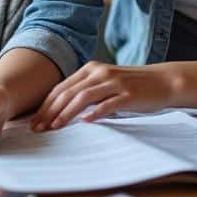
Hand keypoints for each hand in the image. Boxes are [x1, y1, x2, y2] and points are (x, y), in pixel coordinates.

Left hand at [29, 62, 175, 130]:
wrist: (163, 81)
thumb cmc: (131, 86)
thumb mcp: (105, 83)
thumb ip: (86, 92)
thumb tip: (60, 111)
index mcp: (91, 69)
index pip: (62, 87)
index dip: (45, 104)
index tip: (34, 121)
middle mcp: (100, 72)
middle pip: (68, 92)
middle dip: (49, 111)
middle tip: (38, 128)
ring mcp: (114, 82)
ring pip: (83, 97)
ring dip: (66, 113)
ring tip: (54, 127)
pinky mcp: (128, 94)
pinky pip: (107, 104)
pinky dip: (95, 113)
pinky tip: (85, 123)